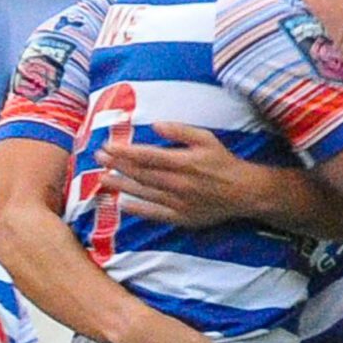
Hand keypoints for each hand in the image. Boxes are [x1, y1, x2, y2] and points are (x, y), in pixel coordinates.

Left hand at [98, 123, 270, 229]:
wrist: (243, 193)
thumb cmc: (223, 162)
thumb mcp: (206, 138)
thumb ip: (180, 130)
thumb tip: (155, 124)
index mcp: (183, 162)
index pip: (147, 156)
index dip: (125, 152)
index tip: (107, 147)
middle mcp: (178, 183)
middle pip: (141, 174)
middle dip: (118, 165)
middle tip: (98, 158)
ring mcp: (178, 203)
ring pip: (144, 193)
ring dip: (122, 185)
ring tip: (104, 179)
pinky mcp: (181, 217)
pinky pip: (155, 214)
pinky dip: (138, 209)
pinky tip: (123, 204)